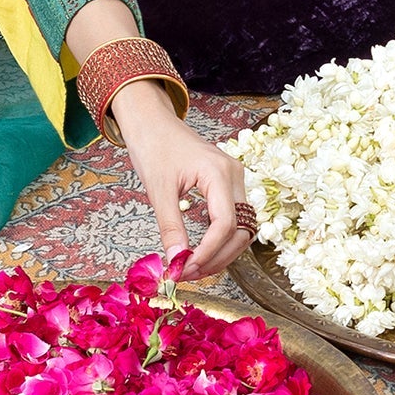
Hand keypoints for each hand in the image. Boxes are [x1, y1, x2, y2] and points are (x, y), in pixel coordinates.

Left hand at [111, 79, 251, 280]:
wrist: (152, 121)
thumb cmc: (153, 146)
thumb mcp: (158, 189)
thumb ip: (170, 226)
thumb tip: (177, 261)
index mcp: (219, 172)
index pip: (225, 224)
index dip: (208, 252)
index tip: (186, 269)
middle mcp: (234, 175)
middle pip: (241, 230)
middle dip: (217, 257)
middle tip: (188, 274)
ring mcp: (235, 178)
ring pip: (242, 227)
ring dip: (222, 252)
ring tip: (194, 267)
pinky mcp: (228, 183)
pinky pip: (235, 218)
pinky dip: (221, 239)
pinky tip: (202, 251)